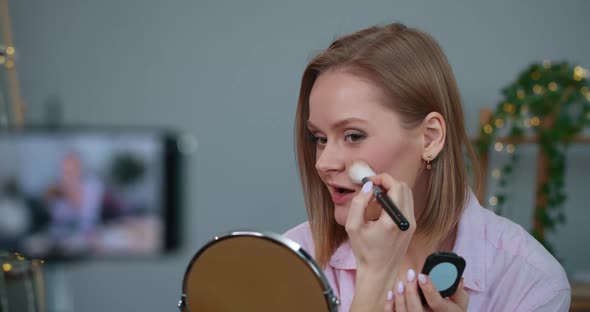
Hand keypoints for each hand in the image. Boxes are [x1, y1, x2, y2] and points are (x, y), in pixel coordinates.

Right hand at [346, 173, 415, 311]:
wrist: (379, 272)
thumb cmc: (364, 251)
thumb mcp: (353, 227)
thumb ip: (359, 203)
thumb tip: (369, 186)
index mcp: (392, 221)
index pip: (396, 187)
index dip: (382, 178)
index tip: (369, 181)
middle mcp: (407, 220)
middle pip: (404, 187)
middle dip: (387, 182)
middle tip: (372, 187)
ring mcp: (412, 223)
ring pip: (407, 194)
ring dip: (392, 190)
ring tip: (376, 198)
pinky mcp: (411, 226)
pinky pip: (406, 204)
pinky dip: (395, 199)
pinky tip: (382, 208)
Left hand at [391, 271, 468, 311]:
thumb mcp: (461, 304)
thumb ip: (458, 291)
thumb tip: (457, 278)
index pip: (436, 303)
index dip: (428, 289)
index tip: (422, 275)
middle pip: (417, 309)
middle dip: (411, 291)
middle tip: (410, 274)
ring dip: (400, 297)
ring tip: (400, 283)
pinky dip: (390, 305)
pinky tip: (391, 293)